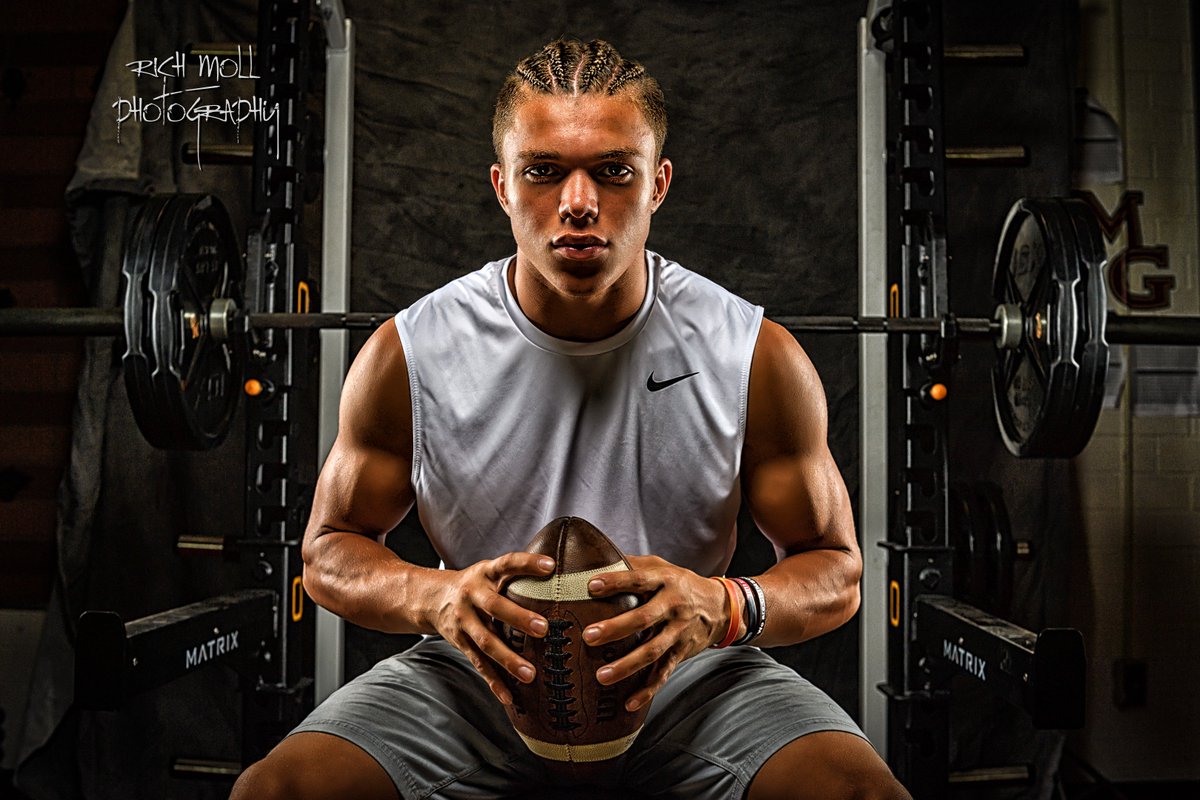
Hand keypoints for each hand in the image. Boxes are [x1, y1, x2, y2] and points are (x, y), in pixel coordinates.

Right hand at [429, 552, 555, 704]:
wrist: (431, 598)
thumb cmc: (476, 584)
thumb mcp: (490, 571)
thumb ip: (516, 573)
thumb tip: (562, 571)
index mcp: (485, 573)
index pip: (507, 563)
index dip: (528, 563)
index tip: (551, 565)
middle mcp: (472, 595)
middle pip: (494, 606)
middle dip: (518, 618)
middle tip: (543, 629)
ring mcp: (464, 620)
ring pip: (486, 641)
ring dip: (508, 659)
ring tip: (531, 674)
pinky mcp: (460, 642)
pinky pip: (478, 664)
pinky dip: (494, 682)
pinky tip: (509, 697)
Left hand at [584, 554, 738, 711]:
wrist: (721, 606)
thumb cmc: (680, 583)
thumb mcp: (661, 566)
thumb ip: (632, 564)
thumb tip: (596, 555)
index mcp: (665, 580)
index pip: (639, 579)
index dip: (616, 581)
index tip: (591, 586)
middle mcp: (673, 606)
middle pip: (643, 618)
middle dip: (616, 628)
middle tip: (589, 636)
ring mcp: (678, 632)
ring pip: (652, 651)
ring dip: (627, 665)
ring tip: (602, 676)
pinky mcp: (681, 652)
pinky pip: (664, 673)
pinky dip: (647, 690)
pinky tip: (629, 703)